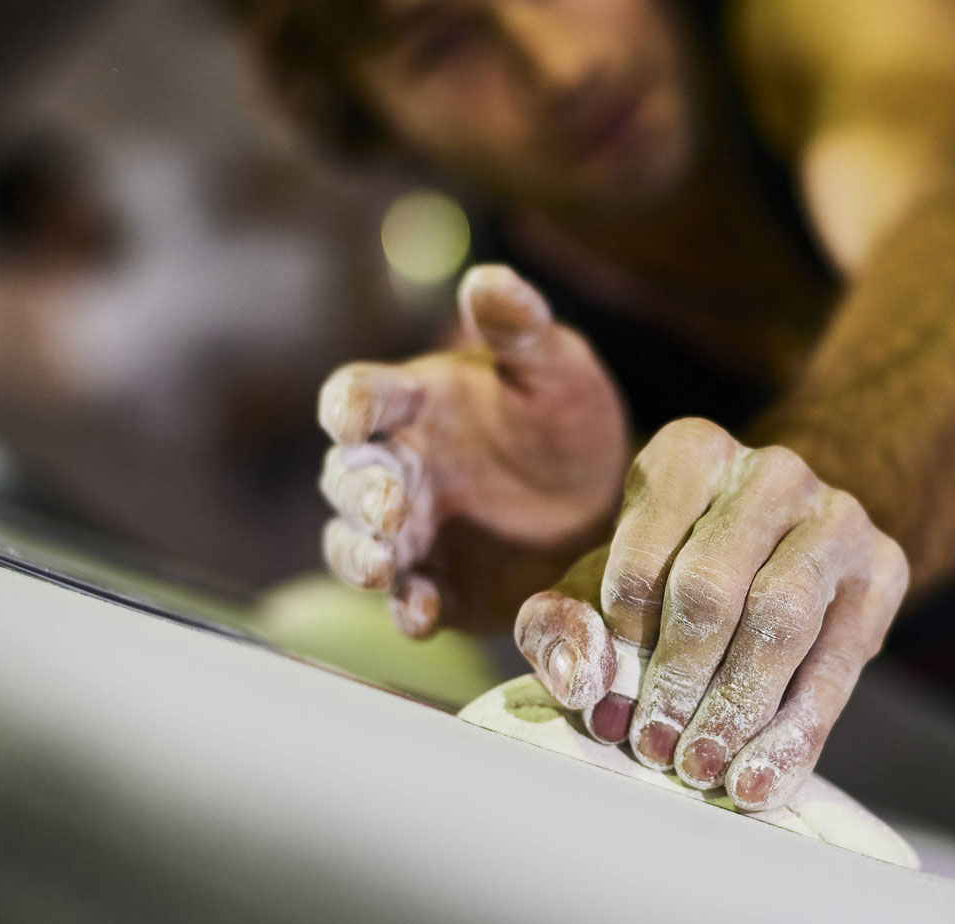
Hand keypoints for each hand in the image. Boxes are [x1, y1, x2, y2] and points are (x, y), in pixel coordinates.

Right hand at [317, 265, 628, 634]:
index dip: (349, 405)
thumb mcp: (558, 370)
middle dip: (360, 493)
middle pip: (348, 477)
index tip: (353, 417)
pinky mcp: (436, 585)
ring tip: (381, 566)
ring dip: (358, 555)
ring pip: (355, 543)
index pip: (360, 396)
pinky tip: (422, 615)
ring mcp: (410, 532)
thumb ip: (522, 330)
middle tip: (390, 507)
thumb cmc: (569, 421)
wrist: (607, 503)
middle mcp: (399, 467)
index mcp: (416, 404)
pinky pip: (407, 600)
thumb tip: (489, 278)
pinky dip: (407, 609)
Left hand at [514, 418, 908, 810]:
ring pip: (783, 620)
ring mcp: (837, 516)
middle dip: (678, 680)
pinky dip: (795, 733)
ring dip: (737, 707)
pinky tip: (760, 779)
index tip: (606, 708)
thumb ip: (562, 624)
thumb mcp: (601, 587)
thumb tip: (581, 679)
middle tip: (653, 749)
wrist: (779, 551)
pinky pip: (839, 663)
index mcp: (691, 455)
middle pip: (712, 587)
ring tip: (701, 768)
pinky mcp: (886, 568)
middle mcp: (771, 472)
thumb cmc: (671, 573)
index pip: (643, 557)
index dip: (620, 644)